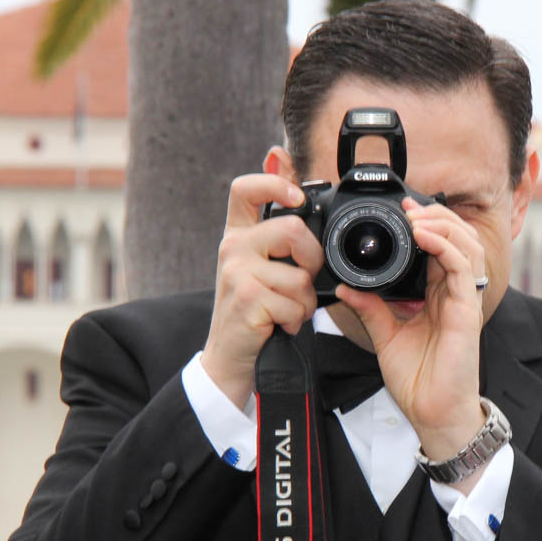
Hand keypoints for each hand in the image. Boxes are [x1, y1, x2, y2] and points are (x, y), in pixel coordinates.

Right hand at [200, 174, 323, 408]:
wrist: (229, 359)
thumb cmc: (254, 314)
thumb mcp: (260, 270)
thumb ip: (277, 237)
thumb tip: (294, 182)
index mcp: (237, 235)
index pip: (245, 189)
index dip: (274, 184)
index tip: (298, 199)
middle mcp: (232, 248)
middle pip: (293, 229)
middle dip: (312, 261)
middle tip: (302, 284)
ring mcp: (236, 272)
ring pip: (300, 276)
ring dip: (305, 303)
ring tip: (286, 312)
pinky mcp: (247, 299)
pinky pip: (295, 305)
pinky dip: (297, 321)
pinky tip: (280, 325)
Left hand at [336, 197, 486, 463]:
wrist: (432, 413)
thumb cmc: (418, 380)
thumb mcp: (385, 336)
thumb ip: (370, 308)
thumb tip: (347, 287)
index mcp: (440, 297)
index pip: (442, 247)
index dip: (428, 223)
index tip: (402, 209)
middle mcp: (456, 294)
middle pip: (460, 238)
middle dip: (436, 215)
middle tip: (408, 207)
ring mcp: (465, 301)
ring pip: (467, 245)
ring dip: (442, 224)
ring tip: (415, 217)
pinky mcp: (467, 311)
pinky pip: (463, 268)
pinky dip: (445, 246)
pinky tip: (423, 235)